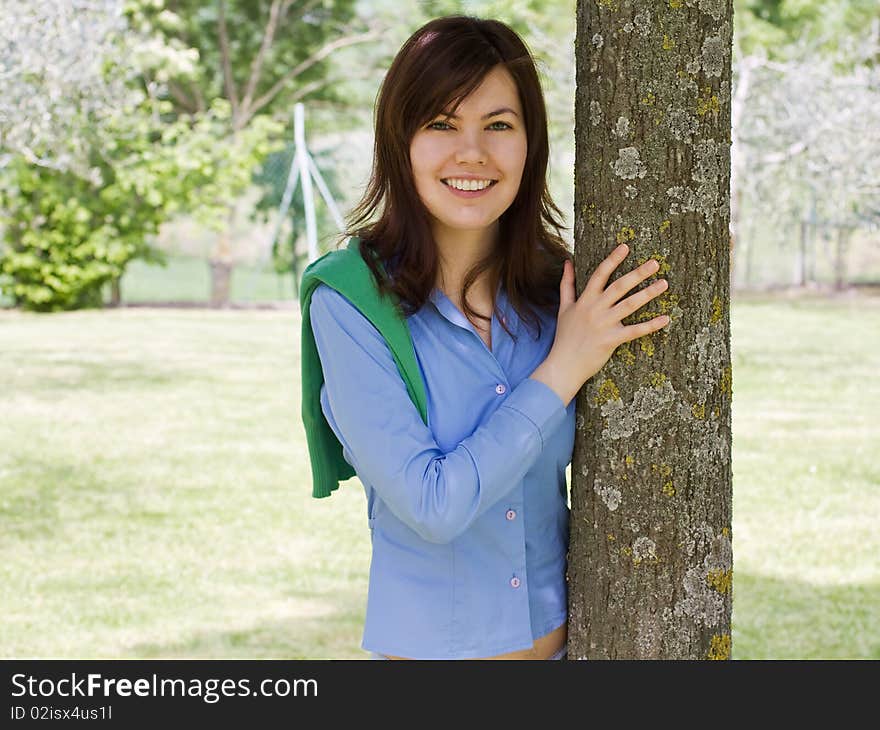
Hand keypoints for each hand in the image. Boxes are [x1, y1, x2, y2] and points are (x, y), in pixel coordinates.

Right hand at [530, 243, 668, 405]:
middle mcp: (595, 309)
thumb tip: (567, 262)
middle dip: (637, 273)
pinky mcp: (612, 340)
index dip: (612, 260)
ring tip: (664, 284)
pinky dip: (651, 325)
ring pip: (630, 305)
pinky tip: (666, 318)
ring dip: (648, 293)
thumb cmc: (565, 336)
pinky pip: (635, 331)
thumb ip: (567, 284)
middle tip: (655, 262)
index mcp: (585, 300)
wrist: (563, 364)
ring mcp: (604, 324)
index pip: (600, 275)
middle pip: (619, 286)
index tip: (625, 247)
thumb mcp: (564, 308)